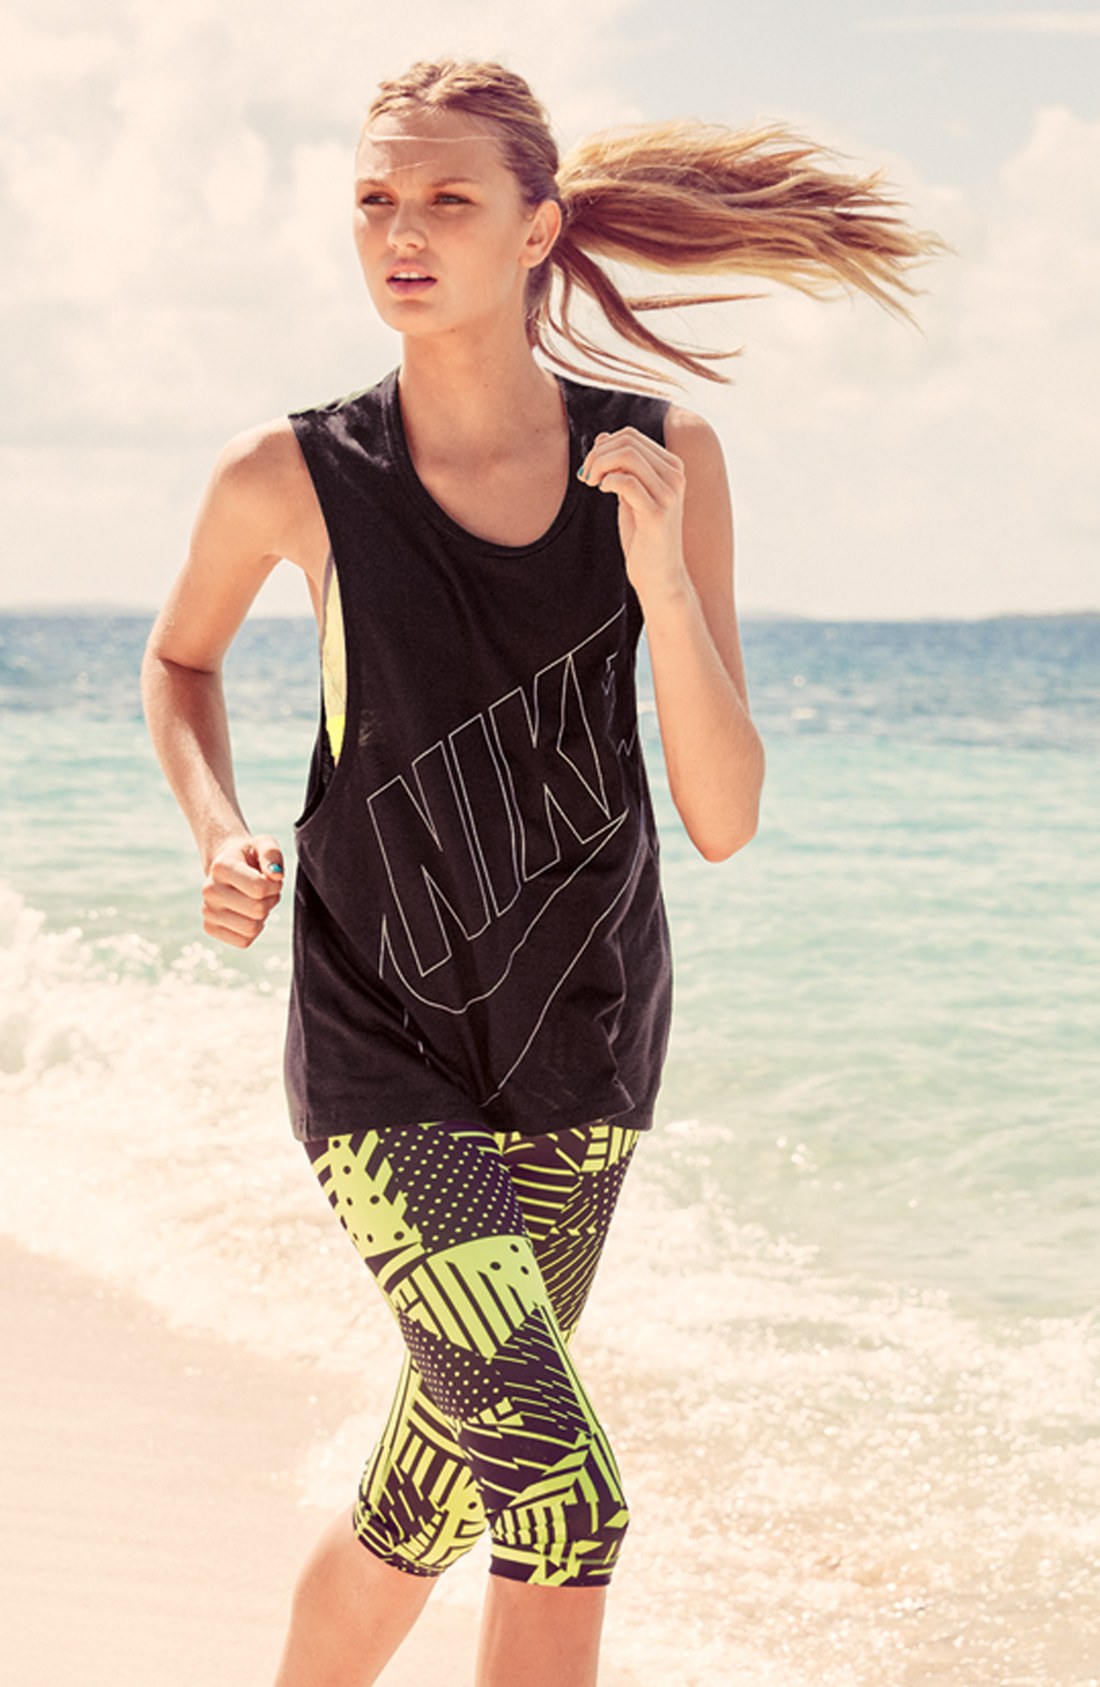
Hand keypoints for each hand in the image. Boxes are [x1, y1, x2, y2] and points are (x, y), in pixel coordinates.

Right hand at [202, 833, 284, 948]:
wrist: (228, 866)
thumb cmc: (250, 856)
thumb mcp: (264, 844)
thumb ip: (272, 853)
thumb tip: (275, 875)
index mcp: (221, 867)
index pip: (259, 888)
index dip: (275, 886)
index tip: (272, 879)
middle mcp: (209, 890)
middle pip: (257, 910)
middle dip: (270, 901)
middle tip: (266, 891)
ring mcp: (207, 911)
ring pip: (251, 928)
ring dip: (263, 917)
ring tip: (258, 901)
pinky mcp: (210, 927)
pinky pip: (243, 941)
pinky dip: (254, 930)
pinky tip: (248, 914)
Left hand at [578, 428, 689, 602]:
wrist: (659, 576)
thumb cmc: (643, 537)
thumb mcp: (630, 496)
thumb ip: (620, 468)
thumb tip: (602, 437)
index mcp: (671, 467)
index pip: (631, 436)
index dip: (604, 446)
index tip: (591, 468)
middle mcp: (675, 476)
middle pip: (628, 442)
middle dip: (598, 455)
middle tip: (586, 477)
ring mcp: (669, 494)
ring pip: (627, 456)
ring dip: (600, 466)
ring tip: (591, 483)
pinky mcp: (658, 514)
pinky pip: (626, 482)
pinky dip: (608, 482)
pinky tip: (603, 491)